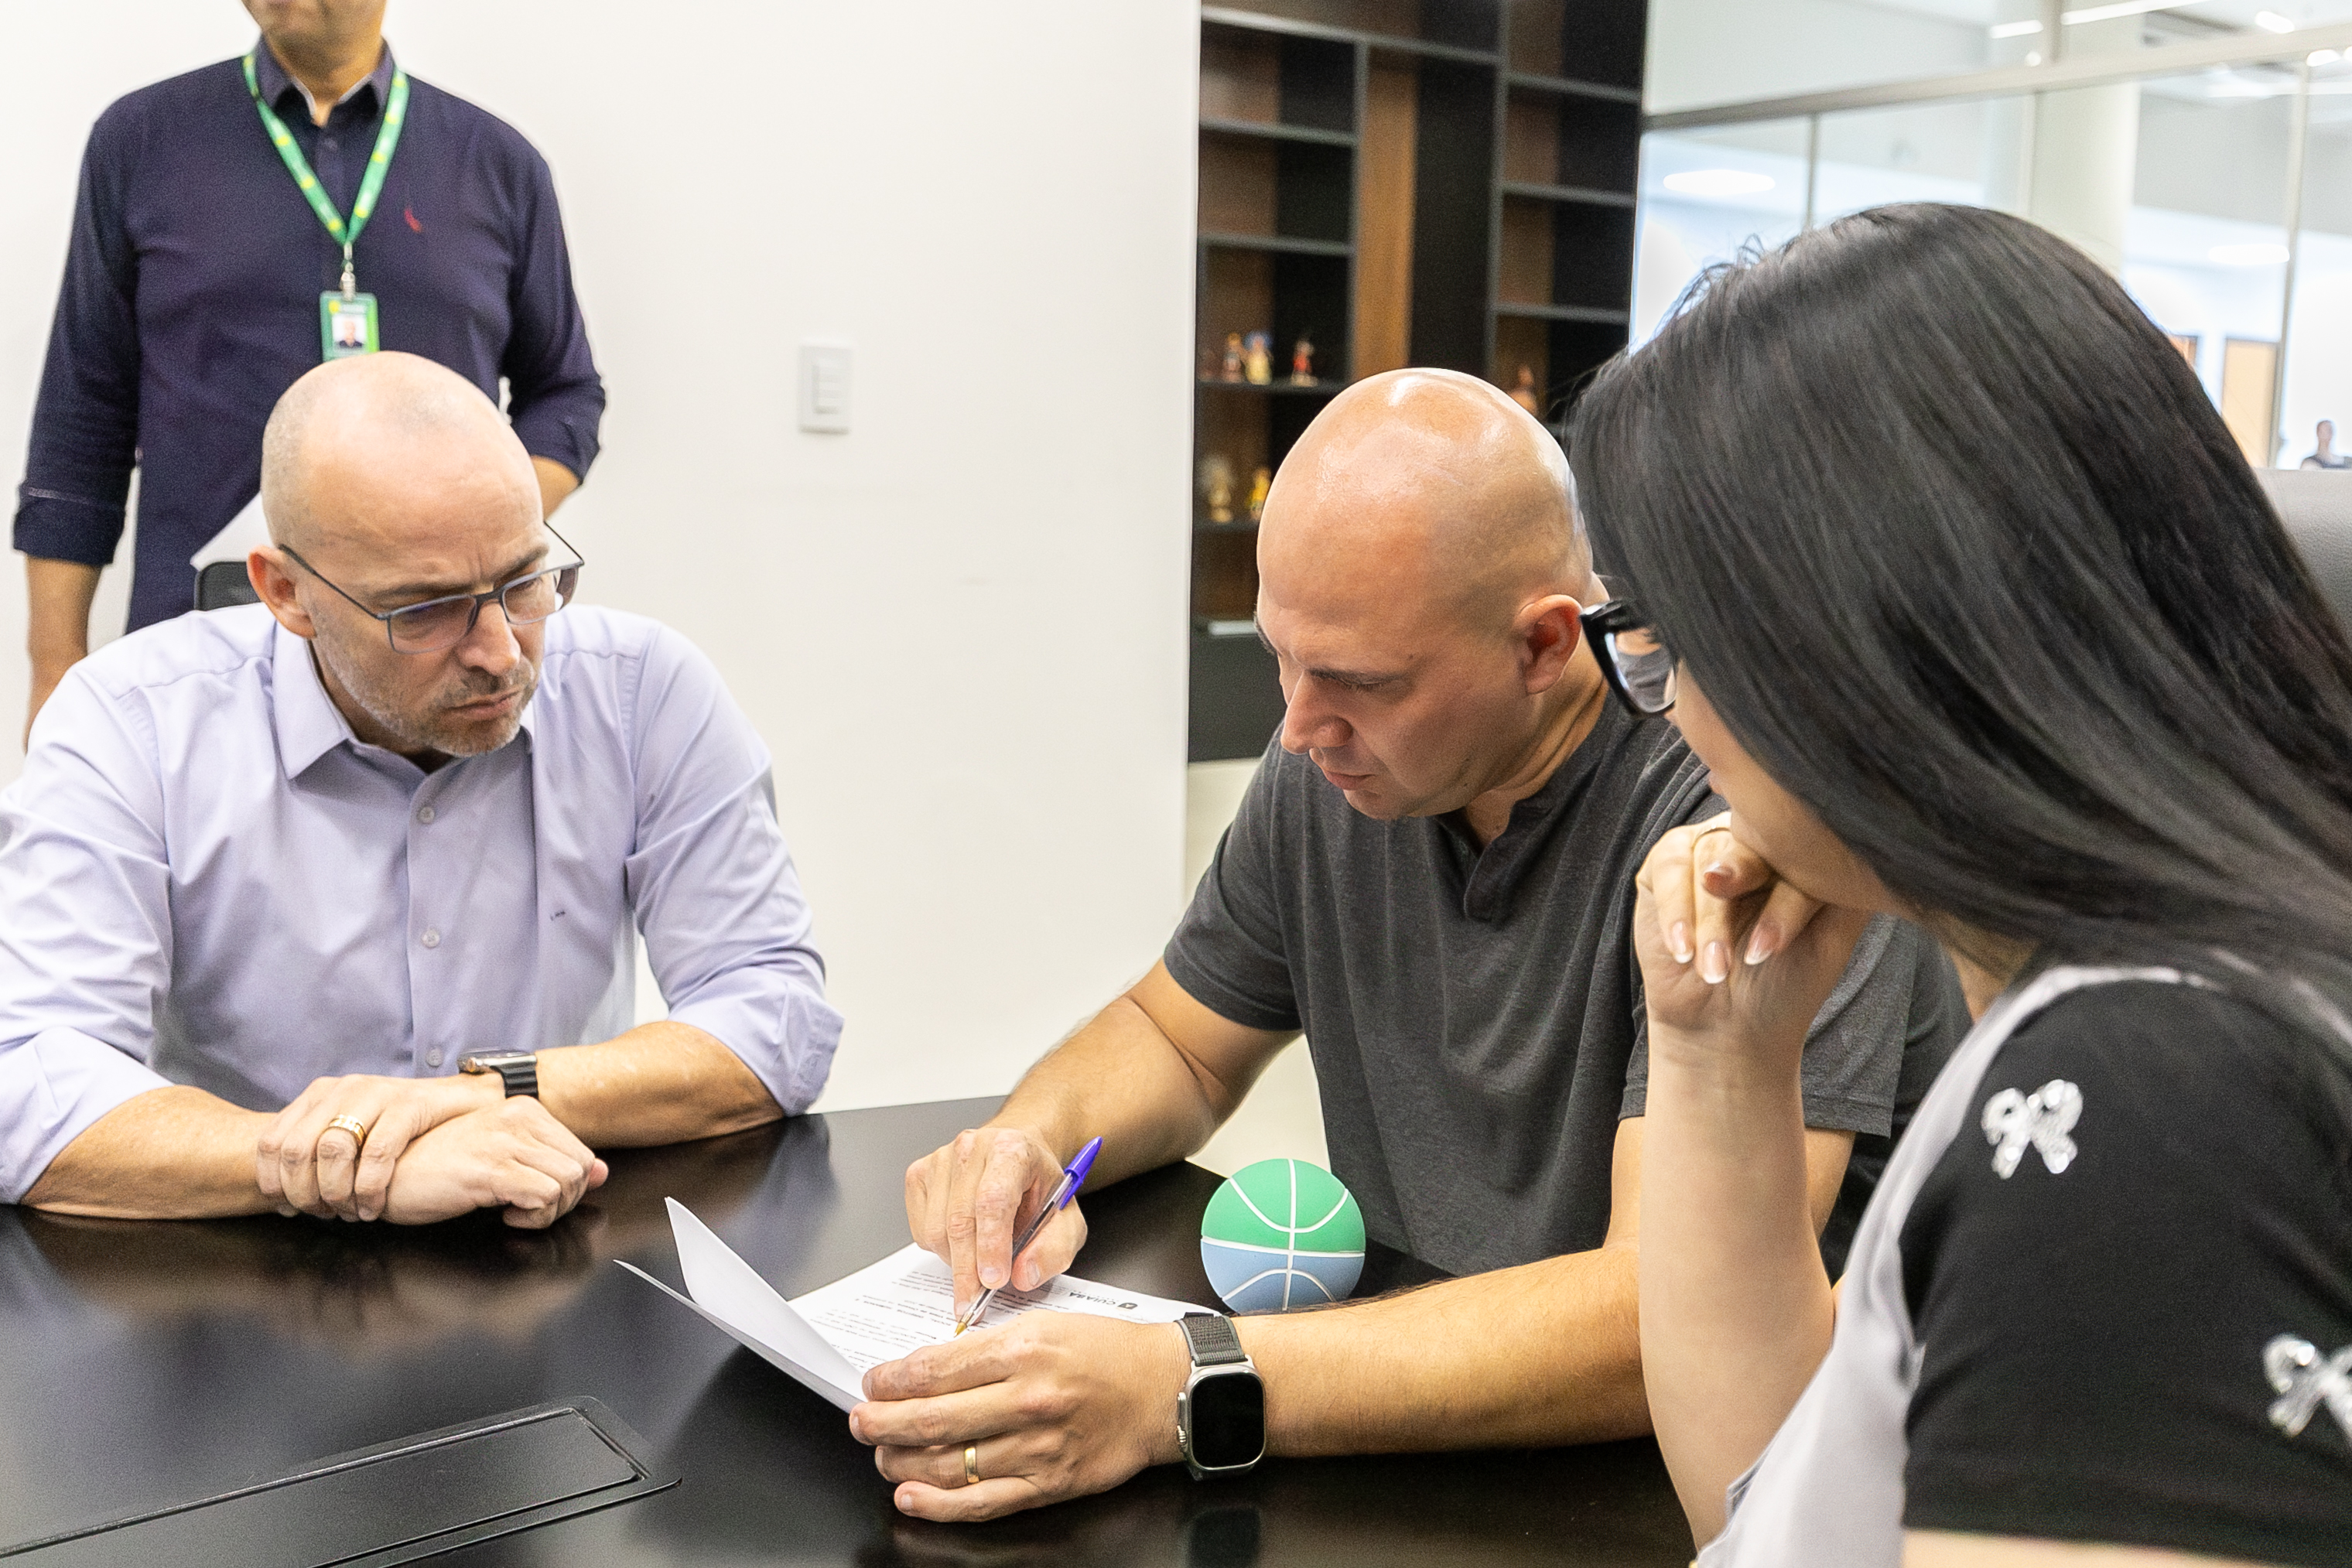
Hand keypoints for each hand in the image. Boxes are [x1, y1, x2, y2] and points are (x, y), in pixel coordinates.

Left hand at [257, 1072, 501, 1220]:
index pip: (271, 1142)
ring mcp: (375, 1092)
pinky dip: (370, 1188)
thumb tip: (282, 1196)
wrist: (463, 1104)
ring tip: (350, 1212)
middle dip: (304, 1194)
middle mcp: (342, 1088)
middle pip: (296, 1149)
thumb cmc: (403, 1130)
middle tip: (323, 1214)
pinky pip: (377, 1153)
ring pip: (333, 1150)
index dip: (273, 1183)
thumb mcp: (353, 1131)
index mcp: (320, 1094)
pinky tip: (374, 1205)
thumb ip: (319, 1153)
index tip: (288, 1210)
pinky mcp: (408, 1103)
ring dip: (337, 1193)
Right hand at [375, 1098, 607, 1227]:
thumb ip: (550, 1160)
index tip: (536, 1195)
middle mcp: (519, 1118)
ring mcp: (505, 1141)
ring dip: (549, 1210)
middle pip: (581, 1168)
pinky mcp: (491, 1168)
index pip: (582, 1153)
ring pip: (569, 1182)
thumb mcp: (502, 1157)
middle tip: (527, 1209)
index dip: (568, 1186)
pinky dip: (533, 1216)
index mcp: (524, 1110)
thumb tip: (602, 1173)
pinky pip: (544, 1196)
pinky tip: (503, 1213)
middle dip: (564, 1201)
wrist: (386, 1175)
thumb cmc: (438, 1168)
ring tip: (514, 1210)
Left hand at [852, 1314, 1185, 1521]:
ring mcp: (1038, 1446)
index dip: (891, 1379)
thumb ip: (985, 1347)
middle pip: (930, 1418)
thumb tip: (926, 1369)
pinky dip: (938, 1504)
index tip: (873, 1382)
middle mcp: (1027, 1399)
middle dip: (881, 1422)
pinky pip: (981, 1502)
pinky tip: (911, 1496)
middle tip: (860, 1421)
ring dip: (901, 1463)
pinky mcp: (1049, 1483)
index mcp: (1022, 1350)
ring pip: (948, 1464)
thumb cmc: (1107, 1350)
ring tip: (882, 1455)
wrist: (1165, 1388)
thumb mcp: (1043, 1323)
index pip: (934, 1368)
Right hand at [905, 1127, 1088, 1320]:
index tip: (994, 1281)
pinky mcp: (919, 1174)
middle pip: (960, 1220)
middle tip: (976, 1301)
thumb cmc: (1038, 1190)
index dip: (991, 1245)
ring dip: (956, 1261)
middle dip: (968, 1270)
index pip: (994, 1200)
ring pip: (936, 1230)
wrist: (1017, 1160)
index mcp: (1013, 1150)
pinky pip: (921, 1230)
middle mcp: (972, 1147)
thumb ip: (1054, 1250)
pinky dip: (940, 1250)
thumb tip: (1023, 1276)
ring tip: (980, 1261)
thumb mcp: (1066, 1221)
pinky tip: (963, 1242)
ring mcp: (941, 1159)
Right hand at [1634, 816, 1869, 1069]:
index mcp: (1798, 855)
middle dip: (1742, 885)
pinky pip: (1669, 868)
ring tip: (1714, 970)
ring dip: (1710, 923)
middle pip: (1750, 843)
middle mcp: (1754, 843)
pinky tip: (1682, 950)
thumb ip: (1842, 889)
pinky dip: (1676, 912)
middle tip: (1740, 938)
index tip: (1773, 949)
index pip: (1799, 854)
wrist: (1728, 1028)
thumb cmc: (1784, 985)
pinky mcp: (1666, 865)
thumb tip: (1857, 842)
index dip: (1788, 899)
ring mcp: (1708, 849)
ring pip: (1708, 859)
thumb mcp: (1829, 939)